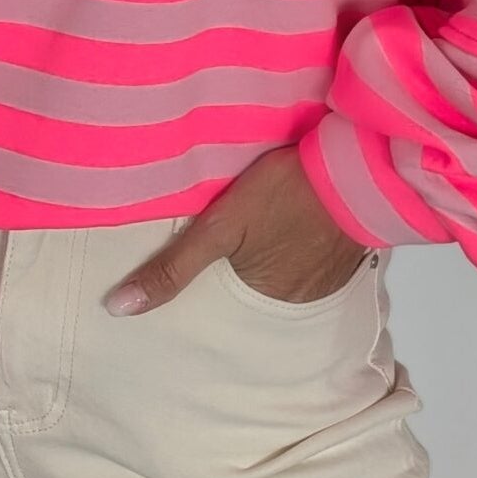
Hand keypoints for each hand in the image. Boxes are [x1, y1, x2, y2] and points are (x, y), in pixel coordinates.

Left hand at [103, 144, 370, 315]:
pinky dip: (298, 250)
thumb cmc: (285, 195)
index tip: (202, 273)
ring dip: (273, 261)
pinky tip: (291, 228)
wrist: (358, 167)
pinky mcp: (347, 253)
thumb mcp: (219, 228)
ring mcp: (327, 279)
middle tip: (233, 247)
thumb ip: (172, 269)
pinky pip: (312, 261)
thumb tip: (118, 310)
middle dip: (242, 275)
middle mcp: (297, 301)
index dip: (211, 289)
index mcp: (263, 298)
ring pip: (285, 276)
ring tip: (261, 236)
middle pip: (255, 291)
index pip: (223, 306)